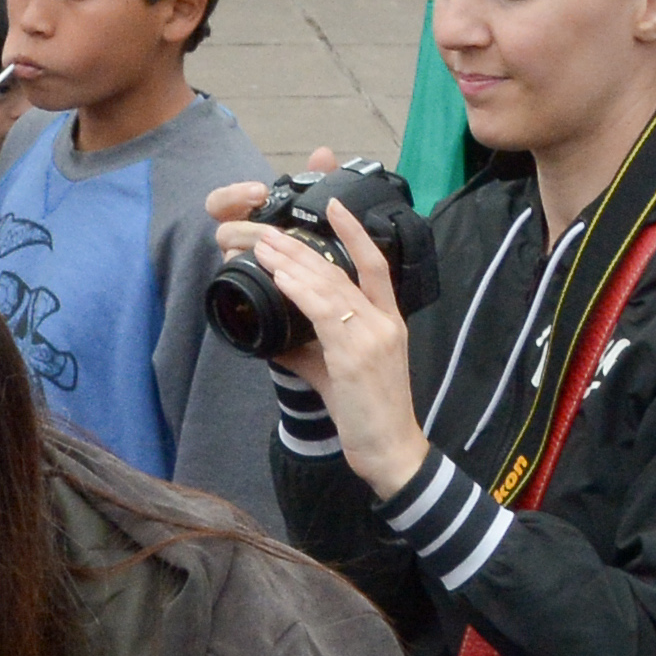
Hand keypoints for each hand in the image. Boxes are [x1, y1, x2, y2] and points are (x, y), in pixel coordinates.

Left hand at [203, 168, 423, 492]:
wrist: (391, 450)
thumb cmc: (367, 411)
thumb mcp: (339, 371)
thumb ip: (312, 348)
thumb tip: (276, 338)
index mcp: (388, 320)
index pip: (375, 264)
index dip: (356, 231)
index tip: (334, 205)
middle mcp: (384, 322)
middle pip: (342, 269)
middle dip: (301, 248)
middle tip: (269, 230)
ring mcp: (372, 337)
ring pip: (329, 286)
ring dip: (292, 264)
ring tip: (264, 247)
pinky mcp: (356, 355)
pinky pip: (323, 313)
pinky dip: (299, 291)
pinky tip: (279, 278)